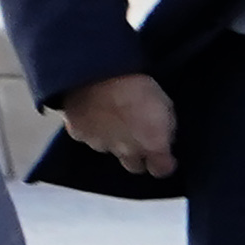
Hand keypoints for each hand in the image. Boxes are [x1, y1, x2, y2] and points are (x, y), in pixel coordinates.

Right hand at [55, 73, 175, 179]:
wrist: (98, 74)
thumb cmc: (139, 84)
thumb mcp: (166, 104)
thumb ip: (166, 127)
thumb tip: (163, 137)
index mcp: (152, 145)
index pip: (161, 170)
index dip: (164, 164)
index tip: (166, 159)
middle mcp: (126, 151)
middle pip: (134, 166)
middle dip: (138, 157)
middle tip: (140, 139)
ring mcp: (100, 145)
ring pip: (110, 151)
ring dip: (114, 141)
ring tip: (115, 120)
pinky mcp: (78, 134)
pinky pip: (88, 137)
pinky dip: (93, 130)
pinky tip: (95, 114)